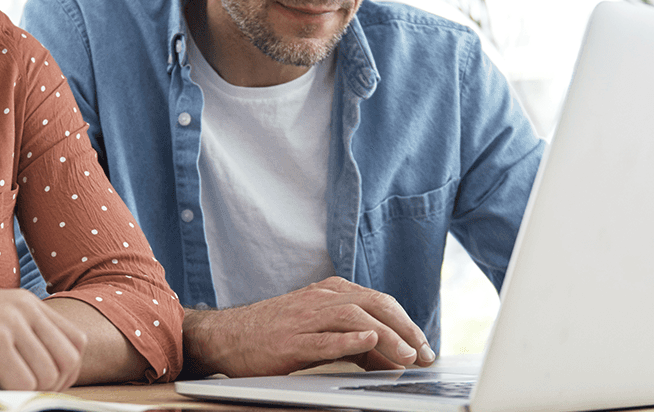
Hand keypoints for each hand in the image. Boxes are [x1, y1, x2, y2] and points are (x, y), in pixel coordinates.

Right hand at [0, 288, 87, 390]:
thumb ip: (15, 342)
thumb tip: (45, 379)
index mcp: (24, 303)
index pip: (75, 342)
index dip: (64, 372)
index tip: (39, 387)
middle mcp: (23, 308)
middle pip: (69, 361)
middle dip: (50, 386)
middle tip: (16, 391)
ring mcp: (10, 323)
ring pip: (48, 377)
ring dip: (24, 391)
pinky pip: (24, 384)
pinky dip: (7, 395)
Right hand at [182, 277, 434, 377]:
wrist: (227, 337)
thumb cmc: (275, 334)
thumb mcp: (320, 333)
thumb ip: (357, 343)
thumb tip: (394, 359)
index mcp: (330, 293)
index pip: (379, 302)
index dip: (407, 323)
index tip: (426, 346)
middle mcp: (321, 300)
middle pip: (373, 305)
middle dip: (405, 329)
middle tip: (425, 353)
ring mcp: (305, 318)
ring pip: (354, 319)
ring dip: (386, 336)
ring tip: (406, 354)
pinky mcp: (290, 341)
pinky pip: (324, 338)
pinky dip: (349, 338)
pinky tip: (368, 341)